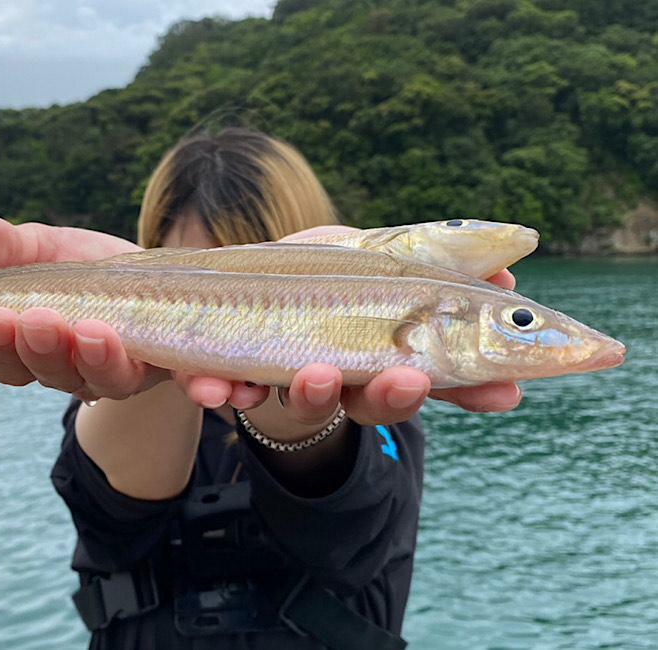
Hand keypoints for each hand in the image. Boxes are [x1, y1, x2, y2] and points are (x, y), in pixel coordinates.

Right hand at [0, 217, 276, 406]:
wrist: (166, 282)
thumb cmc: (97, 274)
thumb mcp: (55, 250)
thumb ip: (18, 247)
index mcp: (48, 350)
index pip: (12, 363)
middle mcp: (88, 373)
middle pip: (61, 376)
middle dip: (48, 350)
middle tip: (42, 320)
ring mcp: (138, 376)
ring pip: (117, 383)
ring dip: (104, 364)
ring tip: (96, 334)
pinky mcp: (187, 369)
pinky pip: (199, 386)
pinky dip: (209, 387)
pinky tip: (215, 384)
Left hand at [174, 268, 521, 429]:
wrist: (234, 286)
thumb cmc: (320, 272)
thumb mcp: (379, 257)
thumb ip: (437, 266)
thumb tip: (513, 258)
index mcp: (378, 356)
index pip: (431, 379)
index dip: (468, 390)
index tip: (507, 395)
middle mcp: (336, 377)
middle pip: (371, 402)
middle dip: (393, 395)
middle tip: (410, 380)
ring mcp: (282, 378)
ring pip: (303, 403)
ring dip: (312, 395)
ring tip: (315, 376)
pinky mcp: (230, 372)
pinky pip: (226, 388)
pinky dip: (221, 389)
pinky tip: (217, 388)